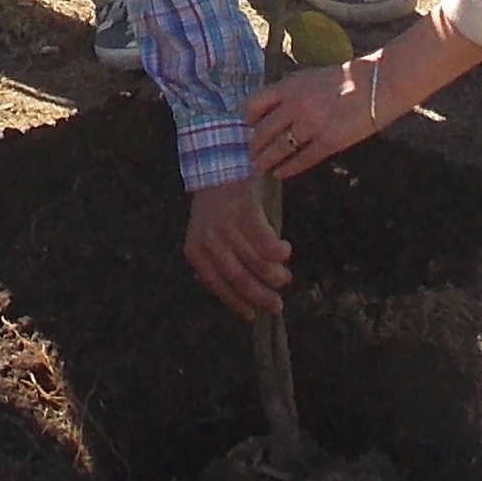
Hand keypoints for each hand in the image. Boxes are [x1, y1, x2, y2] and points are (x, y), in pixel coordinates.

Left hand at [184, 183, 292, 318]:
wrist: (220, 165)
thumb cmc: (217, 207)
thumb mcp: (207, 235)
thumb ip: (219, 260)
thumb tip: (244, 295)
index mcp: (195, 251)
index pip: (217, 286)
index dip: (237, 303)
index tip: (253, 315)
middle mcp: (209, 241)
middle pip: (239, 278)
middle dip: (261, 296)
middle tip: (277, 305)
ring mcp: (227, 227)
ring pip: (257, 263)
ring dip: (275, 275)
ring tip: (284, 277)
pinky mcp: (246, 212)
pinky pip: (268, 243)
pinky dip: (280, 252)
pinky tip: (285, 250)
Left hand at [246, 54, 393, 182]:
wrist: (377, 84)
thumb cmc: (345, 79)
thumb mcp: (310, 77)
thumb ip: (290, 92)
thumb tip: (271, 110)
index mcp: (290, 86)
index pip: (254, 105)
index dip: (248, 120)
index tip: (249, 127)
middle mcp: (296, 105)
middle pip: (263, 131)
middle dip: (254, 147)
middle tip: (251, 155)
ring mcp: (311, 125)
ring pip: (278, 149)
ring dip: (265, 162)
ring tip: (260, 169)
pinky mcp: (328, 142)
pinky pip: (301, 160)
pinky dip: (287, 169)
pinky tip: (280, 174)